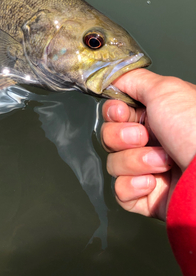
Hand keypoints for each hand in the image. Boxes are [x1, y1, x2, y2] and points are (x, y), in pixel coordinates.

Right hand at [101, 69, 195, 220]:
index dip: (112, 113)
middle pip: (109, 137)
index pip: (114, 113)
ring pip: (114, 164)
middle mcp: (152, 141)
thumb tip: (113, 77)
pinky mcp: (148, 197)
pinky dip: (133, 186)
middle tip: (145, 136)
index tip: (122, 112)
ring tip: (162, 162)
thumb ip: (134, 79)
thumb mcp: (166, 89)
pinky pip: (121, 192)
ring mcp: (149, 170)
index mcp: (156, 116)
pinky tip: (153, 182)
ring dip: (135, 161)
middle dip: (122, 137)